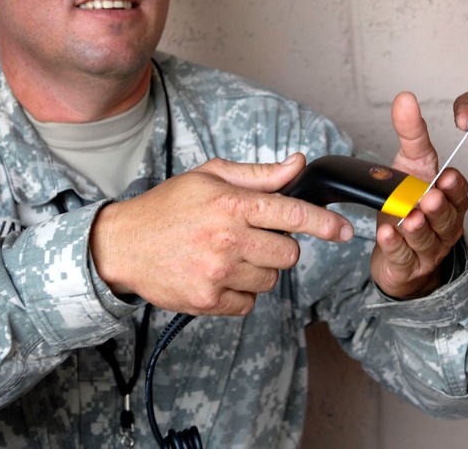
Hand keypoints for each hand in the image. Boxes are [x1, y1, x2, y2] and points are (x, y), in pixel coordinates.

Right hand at [89, 154, 353, 314]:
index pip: (292, 214)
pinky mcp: (208, 301)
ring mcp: (217, 273)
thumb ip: (259, 175)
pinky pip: (249, 303)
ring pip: (271, 280)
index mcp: (231, 203)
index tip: (345, 231)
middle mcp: (227, 239)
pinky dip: (241, 293)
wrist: (122, 245)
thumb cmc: (169, 206)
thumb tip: (298, 165)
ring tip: (229, 255)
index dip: (325, 224)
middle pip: (289, 254)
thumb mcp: (211, 176)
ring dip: (260, 270)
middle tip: (252, 237)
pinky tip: (219, 275)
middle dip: (280, 246)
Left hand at [371, 92, 467, 299]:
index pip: (458, 192)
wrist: (398, 248)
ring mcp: (428, 248)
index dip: (453, 187)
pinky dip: (395, 247)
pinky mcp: (408, 266)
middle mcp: (445, 225)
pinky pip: (403, 257)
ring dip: (418, 229)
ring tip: (408, 219)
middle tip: (429, 198)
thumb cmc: (408, 201)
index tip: (445, 178)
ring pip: (426, 240)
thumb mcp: (410, 163)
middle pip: (446, 218)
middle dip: (438, 208)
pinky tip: (386, 235)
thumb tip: (405, 98)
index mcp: (450, 199)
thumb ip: (411, 133)